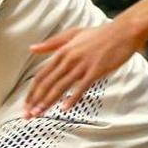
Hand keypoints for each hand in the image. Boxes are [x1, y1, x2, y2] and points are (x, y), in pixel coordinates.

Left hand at [25, 22, 140, 116]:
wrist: (122, 32)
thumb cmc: (98, 34)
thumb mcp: (72, 35)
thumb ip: (51, 44)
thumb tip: (32, 48)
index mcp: (62, 52)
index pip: (41, 75)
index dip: (32, 91)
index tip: (26, 104)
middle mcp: (68, 59)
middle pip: (47, 83)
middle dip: (36, 101)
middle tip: (27, 115)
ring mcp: (82, 65)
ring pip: (61, 86)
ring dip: (48, 102)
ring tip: (39, 114)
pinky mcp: (95, 70)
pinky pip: (81, 87)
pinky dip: (72, 98)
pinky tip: (64, 108)